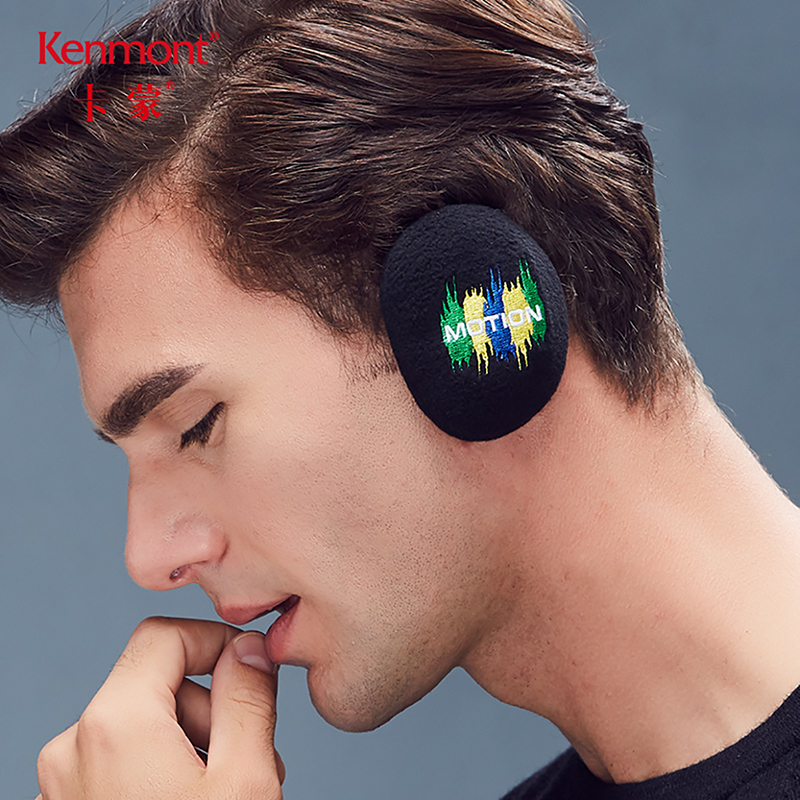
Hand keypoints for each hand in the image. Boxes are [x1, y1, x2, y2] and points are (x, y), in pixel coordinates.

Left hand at [36, 617, 284, 799]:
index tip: (254, 669)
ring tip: (227, 788)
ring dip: (192, 741)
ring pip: (141, 726)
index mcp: (114, 725)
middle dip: (212, 706)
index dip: (217, 642)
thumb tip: (249, 650)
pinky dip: (162, 770)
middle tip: (252, 752)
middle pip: (156, 683)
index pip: (164, 634)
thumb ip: (249, 700)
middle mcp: (73, 747)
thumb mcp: (244, 778)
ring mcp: (63, 784)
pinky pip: (120, 763)